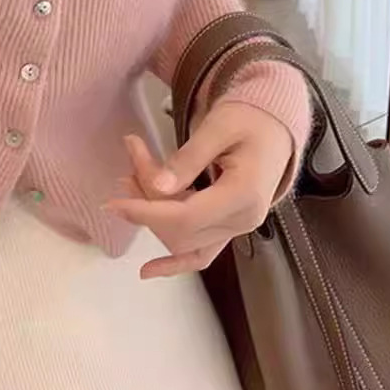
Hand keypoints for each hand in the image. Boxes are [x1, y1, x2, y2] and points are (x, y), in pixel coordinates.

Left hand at [105, 103, 293, 279]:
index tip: (114, 201)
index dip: (146, 211)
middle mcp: (244, 219)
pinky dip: (174, 262)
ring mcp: (238, 228)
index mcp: (244, 194)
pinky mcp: (230, 228)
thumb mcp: (218, 127)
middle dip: (146, 201)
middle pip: (180, 228)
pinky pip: (201, 253)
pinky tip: (148, 271)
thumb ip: (188, 158)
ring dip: (153, 216)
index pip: (186, 216)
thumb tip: (157, 188)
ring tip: (130, 178)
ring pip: (184, 238)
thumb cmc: (249, 119)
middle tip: (130, 162)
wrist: (274, 127)